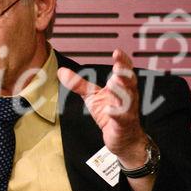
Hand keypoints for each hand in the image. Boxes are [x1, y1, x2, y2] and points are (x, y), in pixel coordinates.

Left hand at [58, 49, 147, 164]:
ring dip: (121, 90)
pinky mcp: (123, 124)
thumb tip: (61, 71)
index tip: (117, 52)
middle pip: (129, 82)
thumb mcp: (92, 96)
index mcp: (121, 87)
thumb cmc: (110, 114)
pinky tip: (109, 110)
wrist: (123, 138)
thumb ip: (79, 83)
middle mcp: (127, 96)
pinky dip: (116, 113)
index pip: (125, 71)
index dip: (123, 61)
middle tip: (118, 66)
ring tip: (114, 81)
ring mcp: (127, 110)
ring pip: (127, 99)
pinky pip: (121, 118)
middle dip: (124, 73)